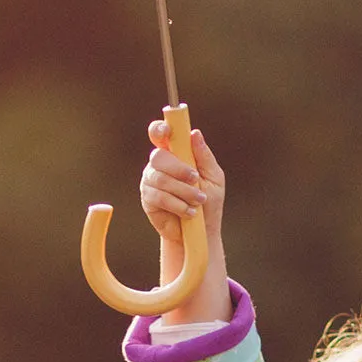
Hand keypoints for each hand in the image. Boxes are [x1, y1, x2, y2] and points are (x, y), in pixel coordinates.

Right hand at [140, 120, 224, 246]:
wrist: (201, 232)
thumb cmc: (209, 201)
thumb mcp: (213, 177)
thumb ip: (204, 156)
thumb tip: (194, 133)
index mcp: (175, 153)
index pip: (160, 134)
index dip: (159, 129)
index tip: (167, 131)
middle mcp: (159, 164)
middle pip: (159, 156)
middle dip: (178, 168)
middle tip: (195, 179)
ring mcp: (151, 181)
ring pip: (160, 178)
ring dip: (183, 190)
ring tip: (198, 201)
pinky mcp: (148, 199)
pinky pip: (158, 197)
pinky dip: (177, 204)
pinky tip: (188, 212)